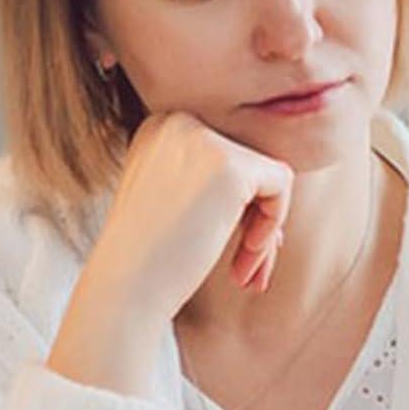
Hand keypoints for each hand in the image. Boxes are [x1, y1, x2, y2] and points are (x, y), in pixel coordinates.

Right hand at [87, 109, 293, 320]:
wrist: (126, 287)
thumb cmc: (155, 257)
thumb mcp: (180, 203)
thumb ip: (218, 182)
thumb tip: (279, 176)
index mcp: (161, 128)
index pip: (229, 155)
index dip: (239, 207)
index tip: (231, 247)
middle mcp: (177, 122)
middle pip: (250, 164)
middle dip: (255, 220)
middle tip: (245, 270)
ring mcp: (202, 139)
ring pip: (268, 177)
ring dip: (265, 231)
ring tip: (245, 274)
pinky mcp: (230, 164)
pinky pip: (281, 183)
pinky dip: (274, 222)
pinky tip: (247, 252)